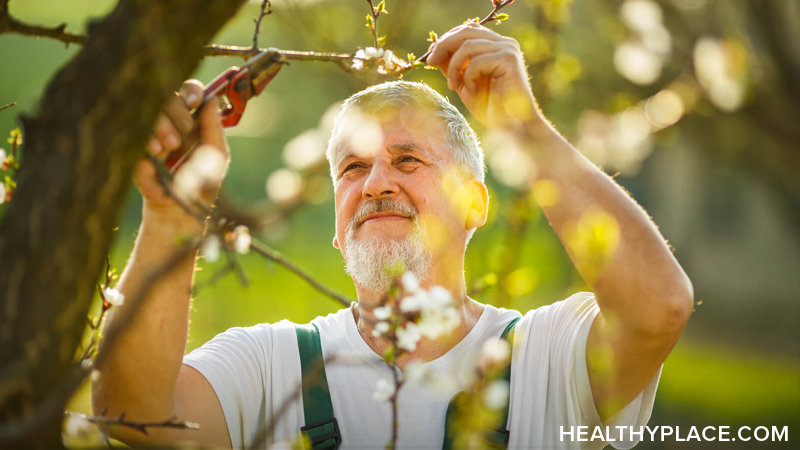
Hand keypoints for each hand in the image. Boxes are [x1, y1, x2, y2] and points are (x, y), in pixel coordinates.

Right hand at [133, 80, 229, 214]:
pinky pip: (134, 149)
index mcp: (189, 123)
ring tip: (168, 148)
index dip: (189, 92)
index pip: (186, 94)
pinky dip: (146, 162)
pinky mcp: (135, 161)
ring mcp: (149, 142)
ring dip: (158, 128)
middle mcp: (168, 127)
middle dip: (174, 112)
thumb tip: (211, 99)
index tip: (194, 101)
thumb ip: (214, 129)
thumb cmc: (202, 185)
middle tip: (183, 130)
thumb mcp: (216, 157)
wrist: (184, 217)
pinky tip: (157, 169)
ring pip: (145, 117)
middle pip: (163, 100)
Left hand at [426, 23, 538, 127]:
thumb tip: (434, 51)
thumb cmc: (492, 109)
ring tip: (454, 86)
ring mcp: (509, 50)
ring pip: (468, 46)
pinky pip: (476, 62)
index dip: (446, 40)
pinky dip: (468, 77)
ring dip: (454, 67)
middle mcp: (505, 43)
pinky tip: (472, 91)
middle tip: (430, 62)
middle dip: (443, 46)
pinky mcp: (509, 60)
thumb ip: (453, 66)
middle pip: (466, 31)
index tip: (430, 56)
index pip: (467, 30)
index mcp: (497, 45)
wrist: (513, 127)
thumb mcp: (465, 84)